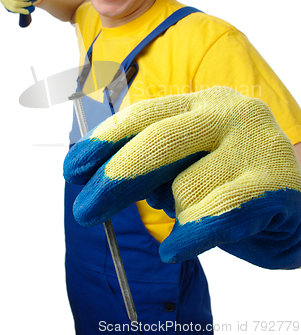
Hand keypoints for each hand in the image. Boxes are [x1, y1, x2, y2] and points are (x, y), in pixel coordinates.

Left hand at [63, 87, 300, 269]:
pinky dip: (191, 235)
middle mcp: (229, 113)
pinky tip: (177, 247)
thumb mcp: (188, 165)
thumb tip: (105, 180)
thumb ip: (155, 166)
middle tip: (84, 211)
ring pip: (185, 188)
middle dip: (115, 179)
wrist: (300, 202)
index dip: (105, 141)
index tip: (73, 168)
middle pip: (158, 142)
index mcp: (202, 103)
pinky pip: (217, 213)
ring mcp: (255, 143)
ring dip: (177, 213)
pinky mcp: (277, 182)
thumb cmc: (233, 181)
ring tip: (193, 219)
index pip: (144, 115)